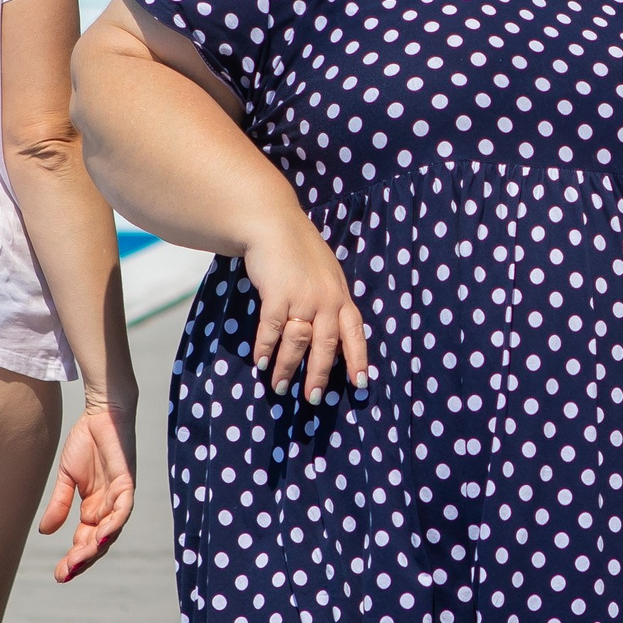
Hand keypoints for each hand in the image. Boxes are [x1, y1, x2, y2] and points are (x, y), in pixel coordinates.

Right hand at [40, 394, 135, 581]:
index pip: (86, 540)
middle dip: (82, 559)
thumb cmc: (88, 443)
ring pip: (111, 530)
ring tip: (78, 561)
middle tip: (64, 574)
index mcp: (94, 508)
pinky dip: (114, 523)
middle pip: (98, 541)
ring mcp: (120, 496)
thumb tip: (45, 533)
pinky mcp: (127, 482)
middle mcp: (109, 507)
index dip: (74, 558)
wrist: (102, 413)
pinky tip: (101, 536)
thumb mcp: (67, 477)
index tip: (59, 575)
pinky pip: (124, 508)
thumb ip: (59, 504)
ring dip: (95, 547)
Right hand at [245, 212, 370, 403]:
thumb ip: (331, 303)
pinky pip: (272, 329)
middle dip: (320, 374)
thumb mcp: (326, 275)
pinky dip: (266, 348)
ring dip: (288, 367)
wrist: (274, 224)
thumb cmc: (299, 251)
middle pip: (327, 344)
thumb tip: (334, 337)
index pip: (355, 332)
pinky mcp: (278, 294)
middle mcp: (327, 299)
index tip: (360, 384)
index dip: (358, 359)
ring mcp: (303, 297)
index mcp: (341, 295)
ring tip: (281, 388)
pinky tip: (262, 362)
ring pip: (299, 341)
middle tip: (313, 398)